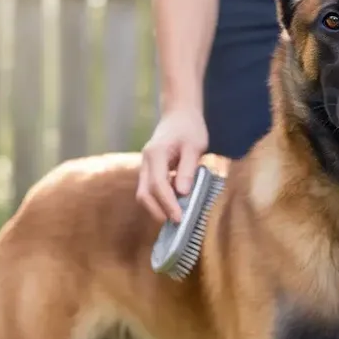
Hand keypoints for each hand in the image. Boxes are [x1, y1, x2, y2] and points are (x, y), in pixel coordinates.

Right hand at [136, 106, 208, 223]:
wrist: (179, 115)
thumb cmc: (189, 128)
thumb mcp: (194, 146)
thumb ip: (187, 169)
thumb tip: (182, 193)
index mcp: (156, 154)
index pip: (158, 184)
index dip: (168, 204)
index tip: (179, 218)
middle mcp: (146, 162)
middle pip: (144, 193)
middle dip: (158, 211)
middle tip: (177, 223)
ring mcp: (145, 167)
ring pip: (144, 194)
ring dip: (157, 208)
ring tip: (177, 216)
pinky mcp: (149, 171)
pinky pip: (149, 190)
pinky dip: (159, 201)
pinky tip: (175, 206)